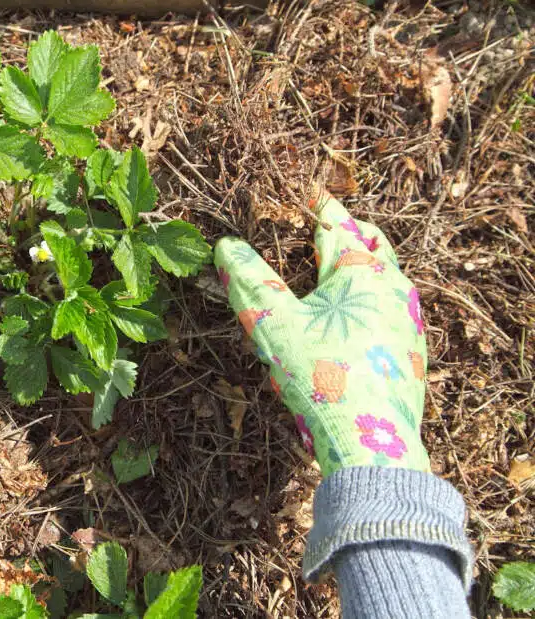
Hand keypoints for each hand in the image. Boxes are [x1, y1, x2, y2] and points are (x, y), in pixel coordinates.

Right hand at [213, 189, 428, 477]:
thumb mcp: (274, 324)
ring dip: (362, 265)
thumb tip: (226, 245)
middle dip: (348, 231)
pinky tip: (354, 316)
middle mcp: (393, 287)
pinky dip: (371, 299)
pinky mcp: (412, 350)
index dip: (318, 207)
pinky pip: (392, 308)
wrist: (370, 442)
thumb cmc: (321, 375)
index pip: (337, 224)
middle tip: (326, 225)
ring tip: (338, 266)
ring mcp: (408, 319)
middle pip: (372, 243)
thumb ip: (249, 281)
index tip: (306, 194)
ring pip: (386, 276)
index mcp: (361, 271)